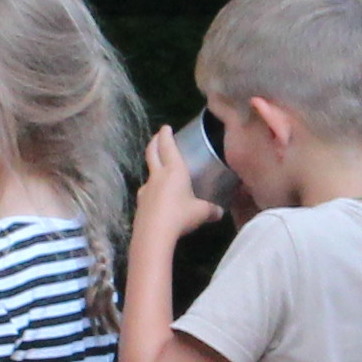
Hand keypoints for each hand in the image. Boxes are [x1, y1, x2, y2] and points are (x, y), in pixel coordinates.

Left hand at [131, 125, 214, 247]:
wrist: (153, 234)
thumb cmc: (180, 216)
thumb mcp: (201, 212)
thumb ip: (211, 210)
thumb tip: (220, 212)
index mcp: (174, 170)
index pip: (168, 146)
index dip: (166, 135)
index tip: (165, 127)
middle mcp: (158, 176)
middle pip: (152, 153)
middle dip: (155, 142)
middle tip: (157, 137)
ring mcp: (146, 189)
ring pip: (149, 173)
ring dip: (153, 167)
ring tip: (159, 170)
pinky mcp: (140, 204)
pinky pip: (147, 192)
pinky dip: (152, 189)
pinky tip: (157, 198)